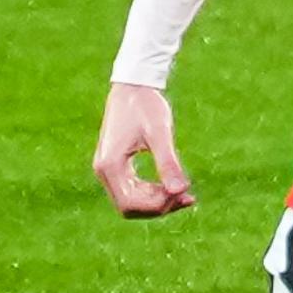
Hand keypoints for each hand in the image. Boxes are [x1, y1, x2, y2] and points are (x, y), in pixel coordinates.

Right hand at [92, 82, 194, 217]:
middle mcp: (104, 170)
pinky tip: (173, 186)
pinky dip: (152, 192)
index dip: (158, 205)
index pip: (131, 203)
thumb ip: (168, 163)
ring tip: (185, 192)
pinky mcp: (115, 164)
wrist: (133, 85)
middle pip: (129, 206)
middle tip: (188, 195)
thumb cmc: (146, 105)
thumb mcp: (160, 134)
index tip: (183, 192)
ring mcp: (107, 168)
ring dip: (157, 201)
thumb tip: (181, 190)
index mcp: (110, 165)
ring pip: (131, 201)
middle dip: (159, 206)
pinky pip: (132, 189)